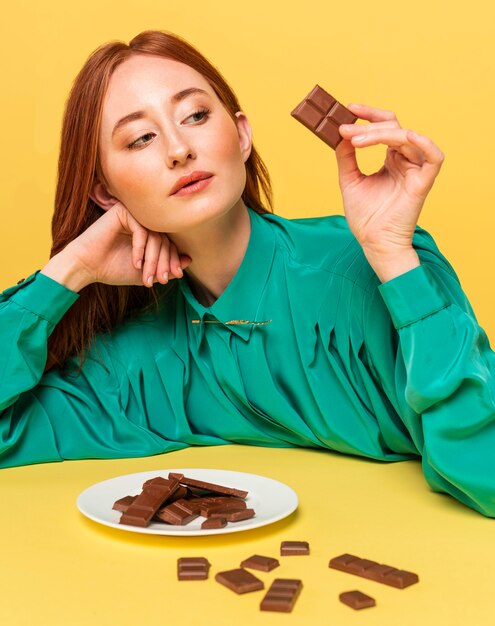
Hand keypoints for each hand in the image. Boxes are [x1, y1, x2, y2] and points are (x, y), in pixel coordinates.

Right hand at [64, 201, 190, 287]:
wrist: (86, 267)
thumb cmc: (113, 269)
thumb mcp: (146, 272)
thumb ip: (166, 266)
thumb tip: (189, 261)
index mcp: (149, 231)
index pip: (169, 243)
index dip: (174, 259)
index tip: (175, 276)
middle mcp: (143, 220)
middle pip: (164, 239)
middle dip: (164, 262)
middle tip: (161, 280)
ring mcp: (133, 215)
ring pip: (155, 236)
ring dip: (153, 259)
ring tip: (148, 277)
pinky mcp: (122, 212)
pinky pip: (141, 230)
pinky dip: (140, 249)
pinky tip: (135, 263)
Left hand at [336, 103, 444, 257]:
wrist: (373, 242)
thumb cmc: (365, 217)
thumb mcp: (349, 180)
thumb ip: (346, 157)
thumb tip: (340, 134)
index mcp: (391, 160)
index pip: (385, 127)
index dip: (370, 115)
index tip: (349, 108)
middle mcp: (405, 161)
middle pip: (395, 127)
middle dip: (370, 124)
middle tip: (346, 127)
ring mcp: (415, 171)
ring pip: (406, 138)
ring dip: (380, 135)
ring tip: (356, 140)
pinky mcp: (423, 182)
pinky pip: (434, 157)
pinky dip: (423, 143)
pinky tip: (405, 137)